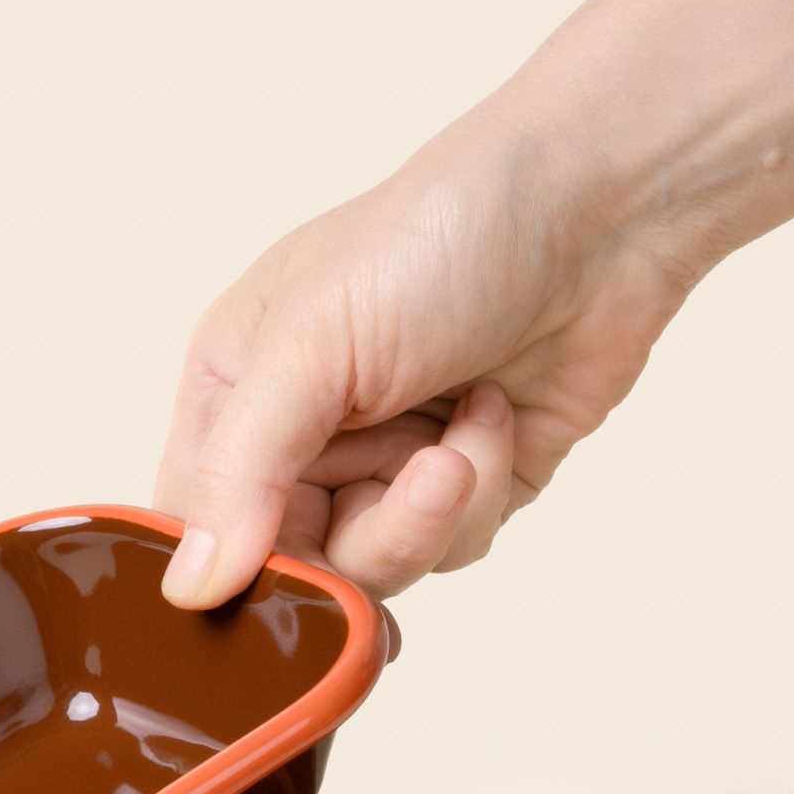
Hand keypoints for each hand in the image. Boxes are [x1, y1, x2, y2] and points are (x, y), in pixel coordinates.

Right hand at [154, 131, 690, 606]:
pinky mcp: (460, 493)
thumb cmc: (440, 236)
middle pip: (288, 566)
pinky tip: (493, 417)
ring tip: (460, 438)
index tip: (281, 566)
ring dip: (428, 517)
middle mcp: (296, 442)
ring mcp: (379, 470)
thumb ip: (239, 472)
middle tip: (412, 480)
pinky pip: (448, 555)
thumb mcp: (310, 345)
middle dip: (358, 541)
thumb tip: (190, 587)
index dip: (228, 564)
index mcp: (232, 394)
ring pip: (372, 574)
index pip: (192, 525)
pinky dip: (479, 499)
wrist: (602, 206)